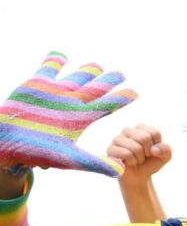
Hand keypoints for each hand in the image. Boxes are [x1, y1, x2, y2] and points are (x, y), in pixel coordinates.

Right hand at [0, 51, 136, 176]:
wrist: (8, 142)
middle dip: (109, 81)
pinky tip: (60, 54)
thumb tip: (122, 171)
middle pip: (96, 89)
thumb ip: (96, 163)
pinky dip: (54, 60)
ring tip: (97, 66)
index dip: (121, 99)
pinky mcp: (37, 84)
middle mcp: (72, 103)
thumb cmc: (37, 152)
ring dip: (87, 70)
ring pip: (76, 77)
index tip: (135, 93)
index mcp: (82, 118)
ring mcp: (56, 92)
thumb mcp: (69, 158)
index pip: (107, 106)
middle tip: (121, 74)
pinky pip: (48, 68)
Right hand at [108, 124, 171, 187]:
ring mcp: (118, 139)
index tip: (152, 151)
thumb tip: (154, 149)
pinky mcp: (111, 149)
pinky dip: (132, 162)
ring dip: (139, 158)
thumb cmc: (150, 163)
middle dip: (147, 152)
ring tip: (136, 160)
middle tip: (143, 157)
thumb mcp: (164, 157)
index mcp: (141, 128)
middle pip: (144, 138)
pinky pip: (126, 154)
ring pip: (135, 147)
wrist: (138, 177)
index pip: (154, 133)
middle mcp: (128, 130)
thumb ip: (166, 150)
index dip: (157, 147)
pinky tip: (129, 163)